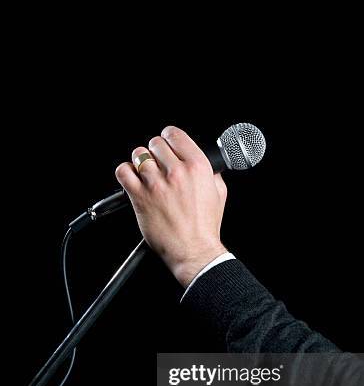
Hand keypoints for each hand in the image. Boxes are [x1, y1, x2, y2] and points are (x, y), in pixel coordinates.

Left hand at [115, 126, 227, 287]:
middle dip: (155, 152)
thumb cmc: (205, 228)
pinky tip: (132, 180)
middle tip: (157, 164)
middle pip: (155, 144)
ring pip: (138, 155)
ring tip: (145, 173)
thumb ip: (211, 174)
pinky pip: (123, 172)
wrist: (193, 250)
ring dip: (140, 162)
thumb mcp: (219, 194)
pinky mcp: (140, 197)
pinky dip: (125, 173)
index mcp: (197, 167)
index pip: (175, 135)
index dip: (168, 138)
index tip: (166, 143)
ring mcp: (156, 184)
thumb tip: (206, 166)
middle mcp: (176, 172)